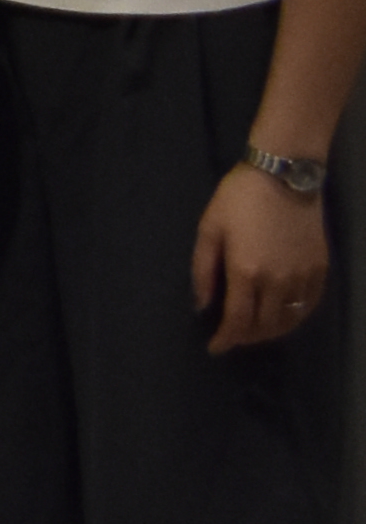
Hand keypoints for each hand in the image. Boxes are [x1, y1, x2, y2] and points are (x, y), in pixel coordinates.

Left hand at [197, 162, 331, 354]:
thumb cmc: (239, 198)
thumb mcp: (209, 229)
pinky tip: (284, 316)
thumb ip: (203, 270)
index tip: (216, 348)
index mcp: (246, 272)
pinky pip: (310, 305)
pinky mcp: (320, 268)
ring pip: (290, 319)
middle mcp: (278, 281)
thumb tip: (202, 305)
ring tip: (255, 331)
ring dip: (271, 331)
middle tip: (233, 337)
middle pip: (265, 325)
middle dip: (247, 337)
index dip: (226, 339)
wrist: (284, 176)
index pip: (238, 320)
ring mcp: (303, 276)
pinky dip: (296, 317)